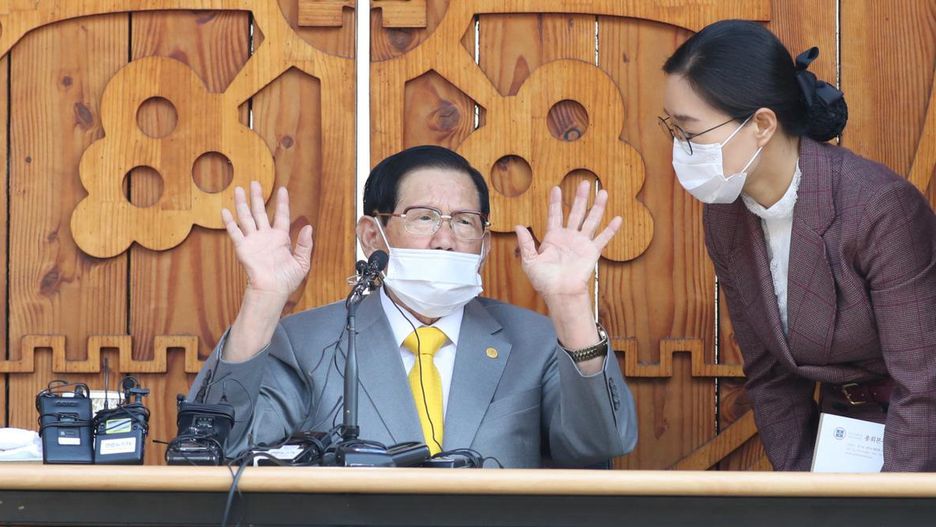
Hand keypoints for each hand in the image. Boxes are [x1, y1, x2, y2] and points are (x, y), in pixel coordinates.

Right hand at [222, 181, 313, 300]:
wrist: (272, 291)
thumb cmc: (287, 280)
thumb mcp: (302, 262)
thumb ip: (305, 244)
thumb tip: (308, 227)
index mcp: (281, 238)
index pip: (282, 216)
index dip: (282, 203)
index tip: (283, 189)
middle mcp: (266, 236)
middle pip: (260, 212)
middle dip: (257, 197)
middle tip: (255, 183)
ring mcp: (254, 241)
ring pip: (247, 218)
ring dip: (243, 204)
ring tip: (239, 189)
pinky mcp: (243, 248)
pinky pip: (235, 232)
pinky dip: (229, 222)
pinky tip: (225, 211)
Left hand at [514, 181, 621, 300]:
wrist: (560, 292)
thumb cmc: (544, 280)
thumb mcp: (530, 260)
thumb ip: (526, 243)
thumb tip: (518, 226)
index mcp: (553, 238)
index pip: (554, 215)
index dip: (555, 202)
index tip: (556, 188)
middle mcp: (569, 237)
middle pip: (575, 212)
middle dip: (579, 198)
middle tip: (584, 182)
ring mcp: (582, 243)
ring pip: (591, 220)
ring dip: (597, 206)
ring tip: (602, 192)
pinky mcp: (592, 252)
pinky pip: (603, 238)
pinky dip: (611, 229)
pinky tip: (618, 218)